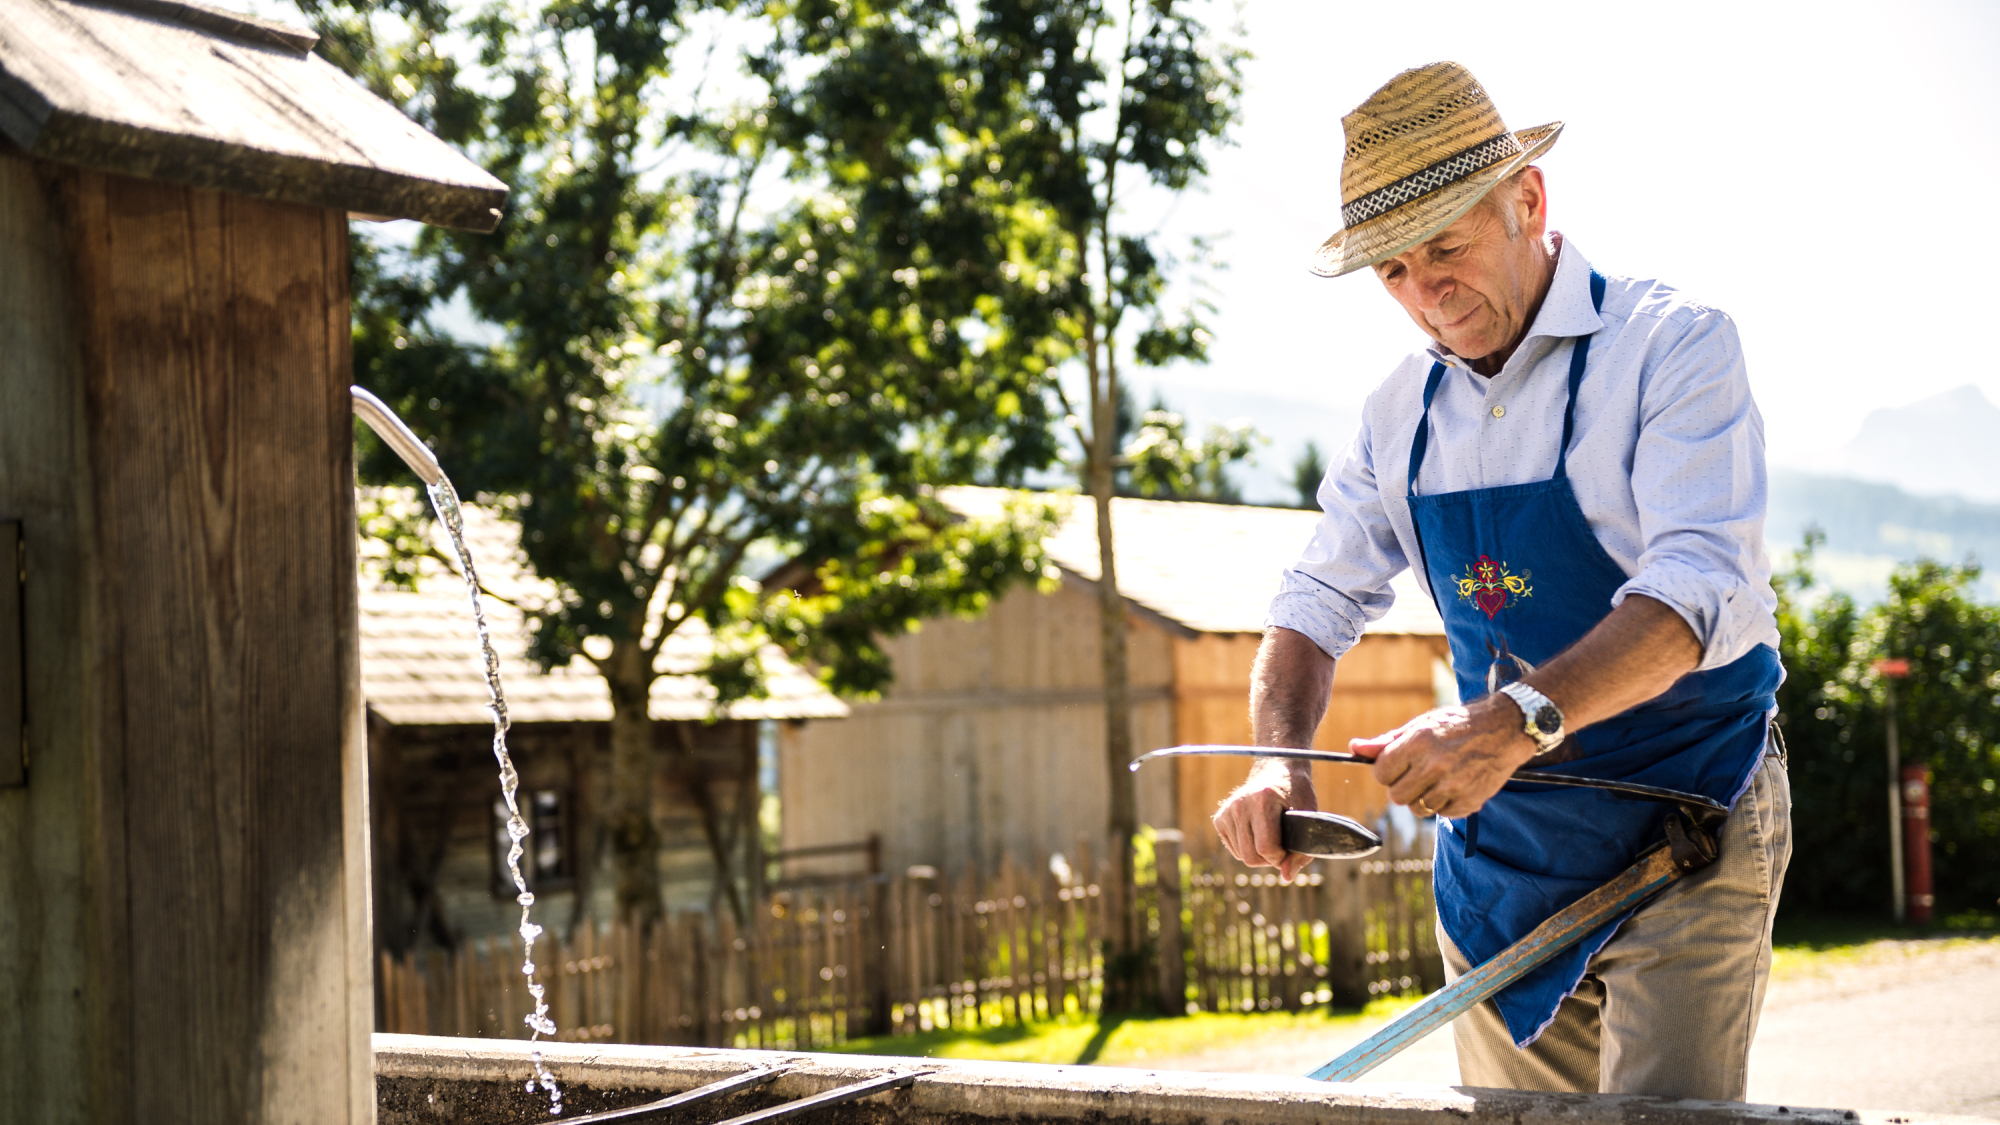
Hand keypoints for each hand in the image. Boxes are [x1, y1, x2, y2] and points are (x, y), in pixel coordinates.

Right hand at [1213, 761, 1317, 880]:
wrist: (1276, 769)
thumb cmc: (1297, 793)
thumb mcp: (1309, 816)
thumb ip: (1302, 850)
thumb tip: (1286, 876)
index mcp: (1262, 800)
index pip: (1266, 848)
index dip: (1282, 857)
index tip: (1291, 850)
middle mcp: (1239, 804)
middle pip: (1251, 857)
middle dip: (1270, 860)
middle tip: (1283, 847)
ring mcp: (1227, 811)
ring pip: (1242, 856)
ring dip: (1260, 855)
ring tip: (1272, 837)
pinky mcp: (1220, 818)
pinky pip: (1235, 850)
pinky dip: (1248, 849)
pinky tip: (1258, 834)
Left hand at [1350, 698, 1536, 818]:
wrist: (1504, 729)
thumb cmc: (1457, 724)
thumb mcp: (1421, 726)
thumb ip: (1387, 741)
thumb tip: (1355, 748)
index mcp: (1417, 744)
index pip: (1381, 773)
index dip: (1386, 771)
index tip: (1397, 766)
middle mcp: (1434, 766)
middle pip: (1396, 796)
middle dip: (1402, 786)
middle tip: (1418, 773)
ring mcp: (1452, 786)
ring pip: (1417, 809)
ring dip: (1423, 798)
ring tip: (1438, 779)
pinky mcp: (1469, 802)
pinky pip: (1442, 814)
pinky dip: (1445, 804)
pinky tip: (1455, 785)